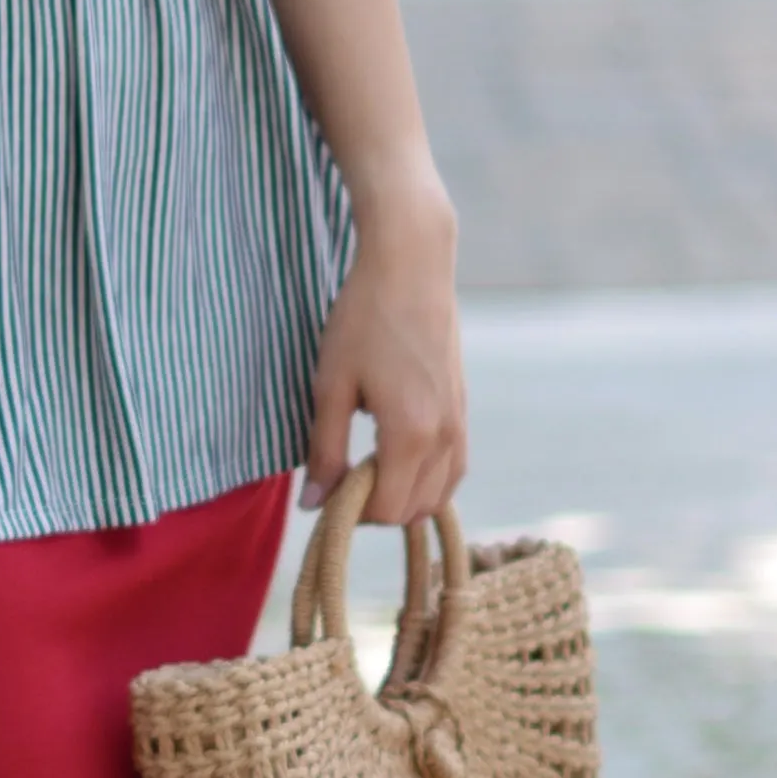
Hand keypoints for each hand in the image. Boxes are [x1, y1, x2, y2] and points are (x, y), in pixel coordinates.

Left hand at [303, 199, 465, 528]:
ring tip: (366, 464)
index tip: (326, 486)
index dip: (353, 511)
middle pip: (415, 509)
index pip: (388, 510)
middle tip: (341, 475)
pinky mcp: (462, 407)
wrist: (411, 266)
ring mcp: (460, 422)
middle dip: (377, 506)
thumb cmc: (363, 319)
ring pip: (439, 493)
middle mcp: (445, 436)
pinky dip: (426, 477)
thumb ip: (324, 449)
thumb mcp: (330, 384)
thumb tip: (313, 503)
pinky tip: (395, 454)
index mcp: (411, 434)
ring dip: (403, 494)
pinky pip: (453, 467)